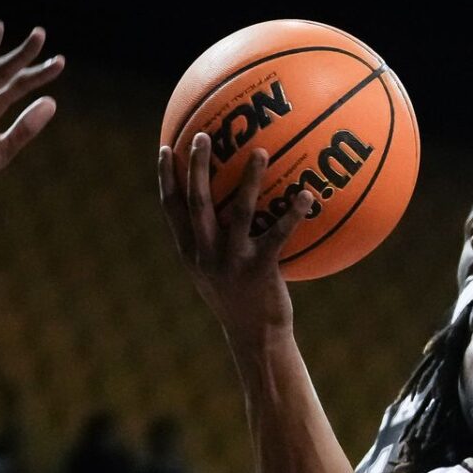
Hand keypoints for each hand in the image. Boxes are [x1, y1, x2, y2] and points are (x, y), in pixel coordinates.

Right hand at [158, 136, 314, 342]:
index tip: (166, 148)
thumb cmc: (240, 301)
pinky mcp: (260, 270)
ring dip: (248, 179)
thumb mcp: (217, 272)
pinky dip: (292, 214)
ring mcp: (232, 262)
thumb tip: (226, 208)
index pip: (171, 208)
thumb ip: (214, 242)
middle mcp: (206, 254)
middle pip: (197, 202)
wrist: (254, 338)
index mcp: (190, 252)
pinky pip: (278, 235)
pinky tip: (306, 194)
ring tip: (260, 151)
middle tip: (203, 135)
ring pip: (238, 212)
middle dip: (197, 166)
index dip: (166, 178)